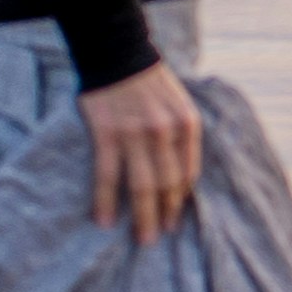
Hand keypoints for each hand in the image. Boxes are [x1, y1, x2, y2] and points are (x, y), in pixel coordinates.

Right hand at [79, 65, 204, 240]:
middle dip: (165, 215)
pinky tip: (104, 220)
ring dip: (142, 216)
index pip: (187, 173)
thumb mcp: (180, 104)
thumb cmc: (149, 81)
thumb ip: (181, 136)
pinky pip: (107, 174)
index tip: (176, 219)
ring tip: (141, 239)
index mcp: (187, 125)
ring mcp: (135, 134)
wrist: (117, 52)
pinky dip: (105, 200)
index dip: (181, 200)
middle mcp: (164, 132)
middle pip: (167, 185)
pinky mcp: (107, 134)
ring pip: (141, 186)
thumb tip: (181, 176)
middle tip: (158, 238)